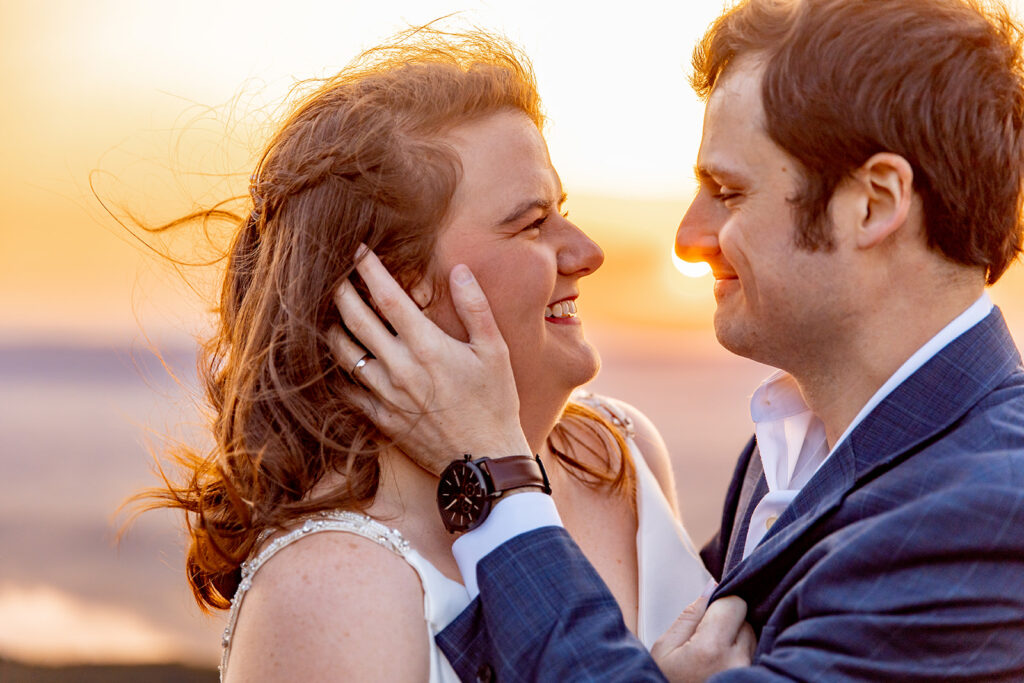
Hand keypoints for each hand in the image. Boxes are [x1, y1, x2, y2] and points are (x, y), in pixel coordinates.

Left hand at [328, 247, 529, 475]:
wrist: (485, 461)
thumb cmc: (495, 402)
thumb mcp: (495, 351)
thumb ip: (475, 307)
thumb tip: (460, 270)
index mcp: (427, 346)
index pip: (387, 298)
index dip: (369, 270)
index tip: (358, 250)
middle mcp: (400, 368)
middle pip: (355, 320)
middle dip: (341, 291)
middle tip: (333, 273)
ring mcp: (386, 395)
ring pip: (344, 353)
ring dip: (333, 328)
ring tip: (330, 312)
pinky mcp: (380, 418)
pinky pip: (347, 390)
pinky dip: (338, 370)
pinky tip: (339, 358)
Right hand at [651, 596, 755, 681]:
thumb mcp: (665, 649)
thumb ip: (690, 616)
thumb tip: (711, 588)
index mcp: (711, 649)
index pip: (735, 602)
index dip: (721, 602)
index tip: (711, 610)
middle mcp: (737, 663)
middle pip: (746, 620)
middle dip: (729, 622)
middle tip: (707, 639)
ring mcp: (750, 675)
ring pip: (753, 639)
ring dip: (738, 641)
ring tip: (715, 657)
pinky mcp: (756, 680)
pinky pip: (756, 657)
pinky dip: (743, 656)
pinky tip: (725, 666)